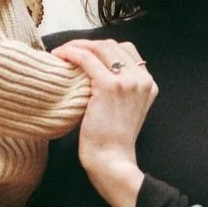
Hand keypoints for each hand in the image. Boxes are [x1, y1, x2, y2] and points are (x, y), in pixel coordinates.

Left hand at [74, 42, 156, 206]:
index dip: (101, 48)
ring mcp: (128, 81)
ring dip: (76, 46)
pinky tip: (58, 57)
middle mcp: (142, 79)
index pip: (126, 51)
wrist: (112, 161)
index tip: (83, 53)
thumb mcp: (124, 111)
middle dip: (87, 44)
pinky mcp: (110, 85)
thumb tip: (94, 72)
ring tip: (60, 53)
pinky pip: (86, 58)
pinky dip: (70, 53)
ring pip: (99, 47)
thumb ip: (120, 90)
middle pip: (112, 45)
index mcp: (148, 83)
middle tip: (67, 52)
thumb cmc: (111, 142)